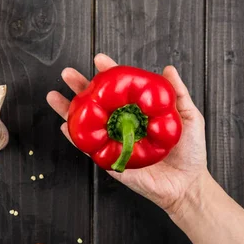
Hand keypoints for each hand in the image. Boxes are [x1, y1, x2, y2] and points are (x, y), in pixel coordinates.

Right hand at [46, 54, 209, 215]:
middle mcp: (122, 124)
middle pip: (96, 102)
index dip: (108, 72)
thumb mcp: (189, 116)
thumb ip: (177, 93)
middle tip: (67, 73)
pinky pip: (89, 147)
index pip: (119, 88)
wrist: (187, 183)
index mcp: (137, 112)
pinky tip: (65, 125)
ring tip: (54, 96)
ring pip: (86, 123)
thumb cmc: (190, 152)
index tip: (99, 60)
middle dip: (79, 87)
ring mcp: (113, 141)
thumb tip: (168, 69)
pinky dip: (75, 137)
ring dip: (68, 109)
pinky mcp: (109, 160)